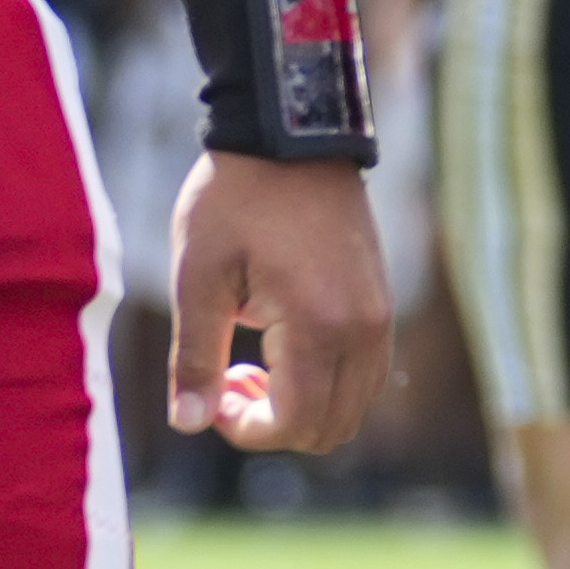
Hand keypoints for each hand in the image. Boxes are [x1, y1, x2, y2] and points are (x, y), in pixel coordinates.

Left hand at [160, 152, 393, 447]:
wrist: (292, 138)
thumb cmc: (235, 201)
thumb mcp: (198, 277)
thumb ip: (194, 357)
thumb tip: (188, 424)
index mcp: (317, 326)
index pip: (294, 423)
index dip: (247, 430)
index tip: (211, 398)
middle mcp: (362, 330)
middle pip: (328, 430)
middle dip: (273, 424)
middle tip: (226, 380)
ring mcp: (380, 319)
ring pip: (351, 409)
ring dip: (302, 408)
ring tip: (252, 365)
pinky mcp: (381, 305)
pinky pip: (364, 377)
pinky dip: (325, 385)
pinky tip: (282, 346)